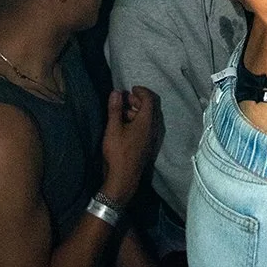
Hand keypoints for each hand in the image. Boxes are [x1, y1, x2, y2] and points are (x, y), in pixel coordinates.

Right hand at [101, 87, 155, 203]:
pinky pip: (147, 127)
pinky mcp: (148, 145)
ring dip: (137, 111)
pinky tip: (125, 125)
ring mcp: (152, 137)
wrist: (123, 178)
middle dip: (139, 100)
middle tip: (126, 98)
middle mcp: (153, 128)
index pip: (150, 99)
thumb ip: (115, 109)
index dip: (141, 91)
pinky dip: (138, 121)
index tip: (131, 88)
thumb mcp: (113, 129)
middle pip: (151, 108)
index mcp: (147, 121)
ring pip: (149, 118)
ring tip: (122, 111)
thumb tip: (116, 92)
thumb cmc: (118, 152)